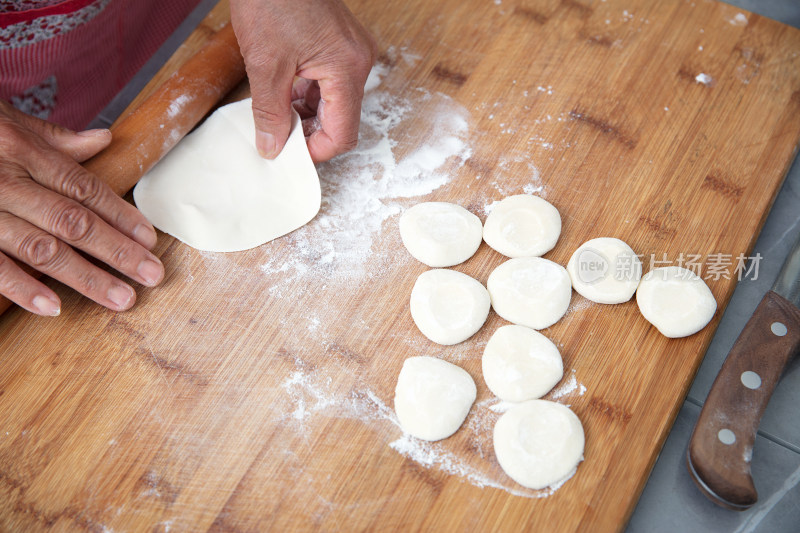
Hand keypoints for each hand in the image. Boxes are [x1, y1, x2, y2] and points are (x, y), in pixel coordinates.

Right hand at [0, 100, 163, 315]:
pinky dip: (20, 288)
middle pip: (73, 221)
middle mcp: (5, 180)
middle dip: (117, 252)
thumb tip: (106, 139)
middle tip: (153, 277)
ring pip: (40, 248)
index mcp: (23, 150)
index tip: (150, 241)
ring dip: (84, 277)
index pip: (84, 187)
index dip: (121, 215)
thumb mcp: (6, 120)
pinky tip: (53, 308)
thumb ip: (54, 137)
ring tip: (122, 299)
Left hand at [230, 0, 375, 161]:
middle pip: (341, 119)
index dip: (315, 150)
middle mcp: (358, 61)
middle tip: (277, 135)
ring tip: (275, 112)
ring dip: (306, 114)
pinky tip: (284, 93)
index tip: (288, 154)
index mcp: (347, 68)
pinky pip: (329, 83)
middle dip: (309, 132)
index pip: (343, 133)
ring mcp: (351, 52)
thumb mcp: (265, 64)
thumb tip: (272, 147)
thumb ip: (270, 112)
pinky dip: (307, 95)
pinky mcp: (339, 45)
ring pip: (334, 103)